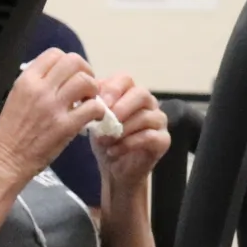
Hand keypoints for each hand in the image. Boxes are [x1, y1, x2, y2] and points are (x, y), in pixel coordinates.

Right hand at [0, 49, 106, 182]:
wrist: (3, 160)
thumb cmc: (7, 133)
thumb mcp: (14, 99)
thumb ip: (34, 86)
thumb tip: (55, 79)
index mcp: (25, 80)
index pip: (54, 54)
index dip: (68, 63)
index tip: (70, 75)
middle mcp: (40, 89)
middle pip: (74, 62)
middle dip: (85, 71)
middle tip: (85, 86)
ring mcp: (53, 107)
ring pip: (86, 81)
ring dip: (94, 89)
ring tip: (89, 101)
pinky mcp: (66, 126)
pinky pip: (94, 107)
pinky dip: (99, 110)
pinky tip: (93, 118)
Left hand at [90, 75, 170, 189]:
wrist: (113, 167)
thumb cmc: (104, 139)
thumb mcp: (93, 120)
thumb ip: (91, 104)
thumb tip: (83, 95)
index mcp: (129, 92)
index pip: (124, 79)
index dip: (112, 89)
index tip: (98, 103)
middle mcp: (148, 103)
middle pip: (141, 93)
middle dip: (121, 107)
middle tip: (104, 120)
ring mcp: (158, 120)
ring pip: (145, 116)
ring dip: (121, 129)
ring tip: (103, 141)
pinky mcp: (163, 139)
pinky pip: (149, 136)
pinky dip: (128, 144)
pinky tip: (113, 151)